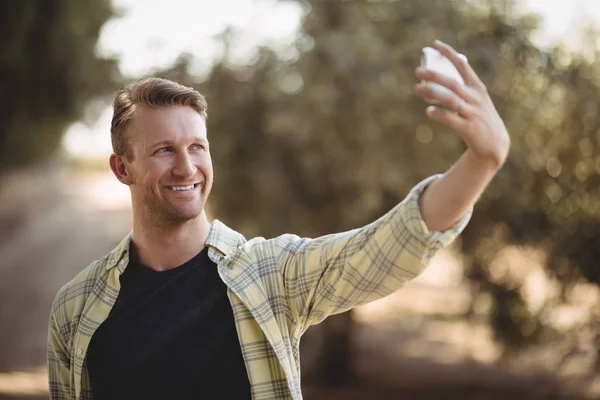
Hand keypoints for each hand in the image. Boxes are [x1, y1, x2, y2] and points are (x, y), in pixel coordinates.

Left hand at [414, 40, 509, 169]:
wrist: (494, 144)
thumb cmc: (480, 118)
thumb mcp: (477, 99)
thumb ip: (464, 85)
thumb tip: (447, 69)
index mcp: (477, 87)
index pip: (462, 65)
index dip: (448, 54)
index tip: (434, 44)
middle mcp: (475, 98)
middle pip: (452, 83)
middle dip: (434, 75)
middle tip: (417, 71)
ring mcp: (472, 112)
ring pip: (450, 99)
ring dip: (432, 93)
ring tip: (416, 89)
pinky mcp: (469, 128)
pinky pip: (451, 119)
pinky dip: (439, 114)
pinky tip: (428, 111)